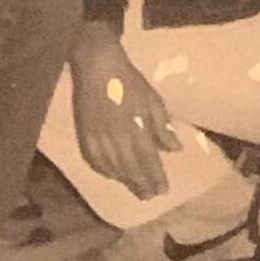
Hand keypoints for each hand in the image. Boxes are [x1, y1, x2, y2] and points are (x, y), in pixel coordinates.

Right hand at [70, 26, 179, 200]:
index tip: (164, 190)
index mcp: (136, 126)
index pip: (148, 160)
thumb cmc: (128, 79)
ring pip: (112, 167)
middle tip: (150, 197)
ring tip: (135, 190)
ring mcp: (98, 136)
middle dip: (142, 184)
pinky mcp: (83, 132)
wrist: (96, 63)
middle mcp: (117, 136)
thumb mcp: (152, 99)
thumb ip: (163, 126)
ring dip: (124, 181)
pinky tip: (111, 175)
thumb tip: (176, 149)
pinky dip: (103, 171)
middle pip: (130, 168)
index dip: (156, 177)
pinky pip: (93, 159)